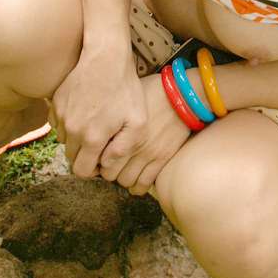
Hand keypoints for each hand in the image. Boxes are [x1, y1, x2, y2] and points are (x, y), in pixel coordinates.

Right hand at [49, 43, 146, 179]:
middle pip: (72, 157)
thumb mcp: (137, 121)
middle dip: (85, 156)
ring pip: (64, 141)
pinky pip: (57, 124)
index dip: (93, 170)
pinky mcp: (56, 103)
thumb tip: (107, 165)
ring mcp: (61, 115)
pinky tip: (84, 112)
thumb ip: (124, 149)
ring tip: (94, 124)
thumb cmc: (125, 88)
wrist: (106, 55)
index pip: (82, 171)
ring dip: (76, 140)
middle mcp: (71, 130)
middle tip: (101, 142)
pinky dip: (68, 124)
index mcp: (91, 138)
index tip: (103, 159)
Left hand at [103, 71, 198, 195]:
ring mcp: (148, 153)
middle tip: (109, 165)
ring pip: (125, 181)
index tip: (97, 156)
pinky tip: (134, 181)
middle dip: (106, 170)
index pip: (98, 157)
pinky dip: (136, 186)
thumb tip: (96, 125)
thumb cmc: (152, 91)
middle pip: (109, 172)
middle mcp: (131, 144)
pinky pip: (144, 183)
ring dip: (121, 178)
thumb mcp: (126, 100)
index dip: (95, 159)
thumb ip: (111, 116)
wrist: (182, 94)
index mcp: (120, 129)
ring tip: (123, 170)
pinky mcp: (162, 159)